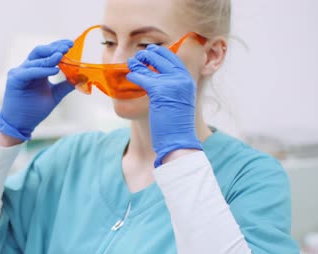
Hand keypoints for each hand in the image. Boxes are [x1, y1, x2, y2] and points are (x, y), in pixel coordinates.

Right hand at [0, 39, 74, 140]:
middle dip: (54, 48)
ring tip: (62, 56)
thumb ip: (66, 85)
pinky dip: (42, 70)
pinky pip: (30, 72)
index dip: (58, 47)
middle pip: (40, 51)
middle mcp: (27, 68)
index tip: (71, 44)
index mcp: (36, 70)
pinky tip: (54, 70)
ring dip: (49, 57)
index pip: (47, 53)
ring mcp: (20, 72)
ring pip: (35, 60)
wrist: (20, 124)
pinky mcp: (14, 80)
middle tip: (68, 46)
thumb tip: (82, 78)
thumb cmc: (34, 110)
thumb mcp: (55, 95)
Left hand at [126, 44, 202, 166]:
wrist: (179, 140)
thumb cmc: (176, 125)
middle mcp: (182, 79)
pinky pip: (144, 78)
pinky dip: (135, 76)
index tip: (153, 50)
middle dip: (149, 55)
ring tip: (130, 62)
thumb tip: (157, 79)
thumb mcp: (179, 101)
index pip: (174, 59)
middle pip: (163, 59)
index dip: (162, 53)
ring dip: (138, 63)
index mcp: (188, 81)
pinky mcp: (160, 91)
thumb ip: (173, 88)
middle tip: (139, 55)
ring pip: (151, 67)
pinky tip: (130, 76)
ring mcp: (172, 84)